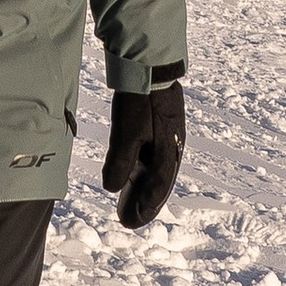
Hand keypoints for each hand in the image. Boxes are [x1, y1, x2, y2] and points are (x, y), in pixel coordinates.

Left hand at [102, 72, 183, 228]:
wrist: (151, 63)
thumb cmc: (140, 99)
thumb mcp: (127, 132)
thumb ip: (121, 161)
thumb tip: (112, 188)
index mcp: (168, 150)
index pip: (158, 187)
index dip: (145, 206)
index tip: (132, 222)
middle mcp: (173, 145)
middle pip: (160, 181)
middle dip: (146, 202)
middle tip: (132, 220)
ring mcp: (170, 133)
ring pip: (159, 169)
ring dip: (146, 187)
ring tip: (132, 202)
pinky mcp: (163, 122)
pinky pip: (157, 154)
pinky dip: (147, 169)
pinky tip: (137, 170)